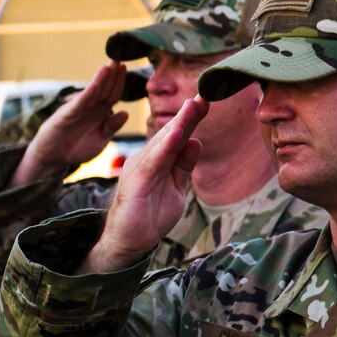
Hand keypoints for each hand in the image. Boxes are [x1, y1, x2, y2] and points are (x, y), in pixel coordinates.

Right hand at [11, 60, 128, 187]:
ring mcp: (79, 110)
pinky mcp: (68, 114)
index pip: (113, 95)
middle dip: (113, 75)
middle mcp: (91, 108)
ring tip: (111, 63)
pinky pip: (81, 102)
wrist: (53, 157)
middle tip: (120, 58)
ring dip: (103, 78)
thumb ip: (111, 127)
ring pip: (94, 91)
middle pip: (105, 89)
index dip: (119, 82)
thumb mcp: (100, 140)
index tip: (125, 68)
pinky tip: (96, 82)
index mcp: (100, 113)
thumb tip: (125, 113)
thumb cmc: (76, 149)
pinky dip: (89, 92)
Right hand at [81, 96, 206, 273]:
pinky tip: (178, 133)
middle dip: (188, 114)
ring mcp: (139, 168)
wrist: (128, 241)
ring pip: (163, 142)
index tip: (207, 100)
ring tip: (194, 105)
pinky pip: (154, 161)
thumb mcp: (175, 187)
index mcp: (157, 160)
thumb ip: (183, 165)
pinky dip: (166, 146)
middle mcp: (146, 159)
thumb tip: (195, 141)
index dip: (192, 119)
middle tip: (204, 95)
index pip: (177, 135)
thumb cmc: (149, 215)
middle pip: (170, 133)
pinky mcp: (136, 181)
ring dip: (179, 123)